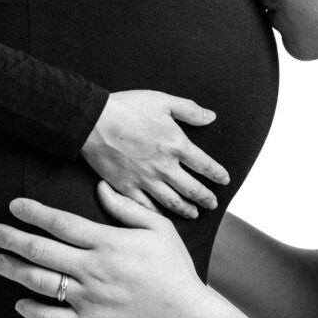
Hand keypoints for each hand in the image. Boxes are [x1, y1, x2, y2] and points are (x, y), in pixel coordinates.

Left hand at [0, 186, 203, 317]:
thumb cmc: (174, 270)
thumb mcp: (158, 228)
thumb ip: (127, 208)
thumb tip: (100, 188)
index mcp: (108, 243)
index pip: (61, 223)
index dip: (34, 213)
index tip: (14, 206)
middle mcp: (93, 270)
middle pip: (42, 250)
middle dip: (13, 239)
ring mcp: (88, 299)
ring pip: (41, 282)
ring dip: (15, 270)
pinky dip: (32, 311)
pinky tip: (20, 303)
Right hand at [80, 89, 228, 219]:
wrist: (93, 120)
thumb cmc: (127, 108)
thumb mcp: (163, 101)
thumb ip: (189, 110)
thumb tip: (210, 117)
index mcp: (176, 145)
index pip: (204, 165)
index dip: (217, 174)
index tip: (224, 180)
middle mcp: (164, 167)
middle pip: (191, 189)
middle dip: (205, 198)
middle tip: (213, 204)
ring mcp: (145, 180)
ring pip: (171, 202)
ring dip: (185, 209)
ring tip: (194, 214)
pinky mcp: (126, 187)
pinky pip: (145, 207)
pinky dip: (157, 214)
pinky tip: (163, 217)